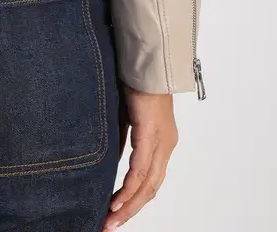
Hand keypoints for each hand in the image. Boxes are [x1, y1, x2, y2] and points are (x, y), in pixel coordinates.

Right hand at [104, 83, 177, 228]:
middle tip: (110, 225)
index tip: (116, 213)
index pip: (150, 180)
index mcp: (162, 141)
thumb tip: (115, 161)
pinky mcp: (150, 134)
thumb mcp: (127, 119)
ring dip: (128, 205)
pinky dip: (129, 188)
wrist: (144, 60)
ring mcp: (161, 141)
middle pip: (151, 189)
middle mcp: (166, 145)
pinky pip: (140, 170)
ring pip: (147, 185)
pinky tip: (117, 201)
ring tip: (110, 219)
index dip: (134, 199)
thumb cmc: (135, 82)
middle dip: (130, 210)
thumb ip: (125, 141)